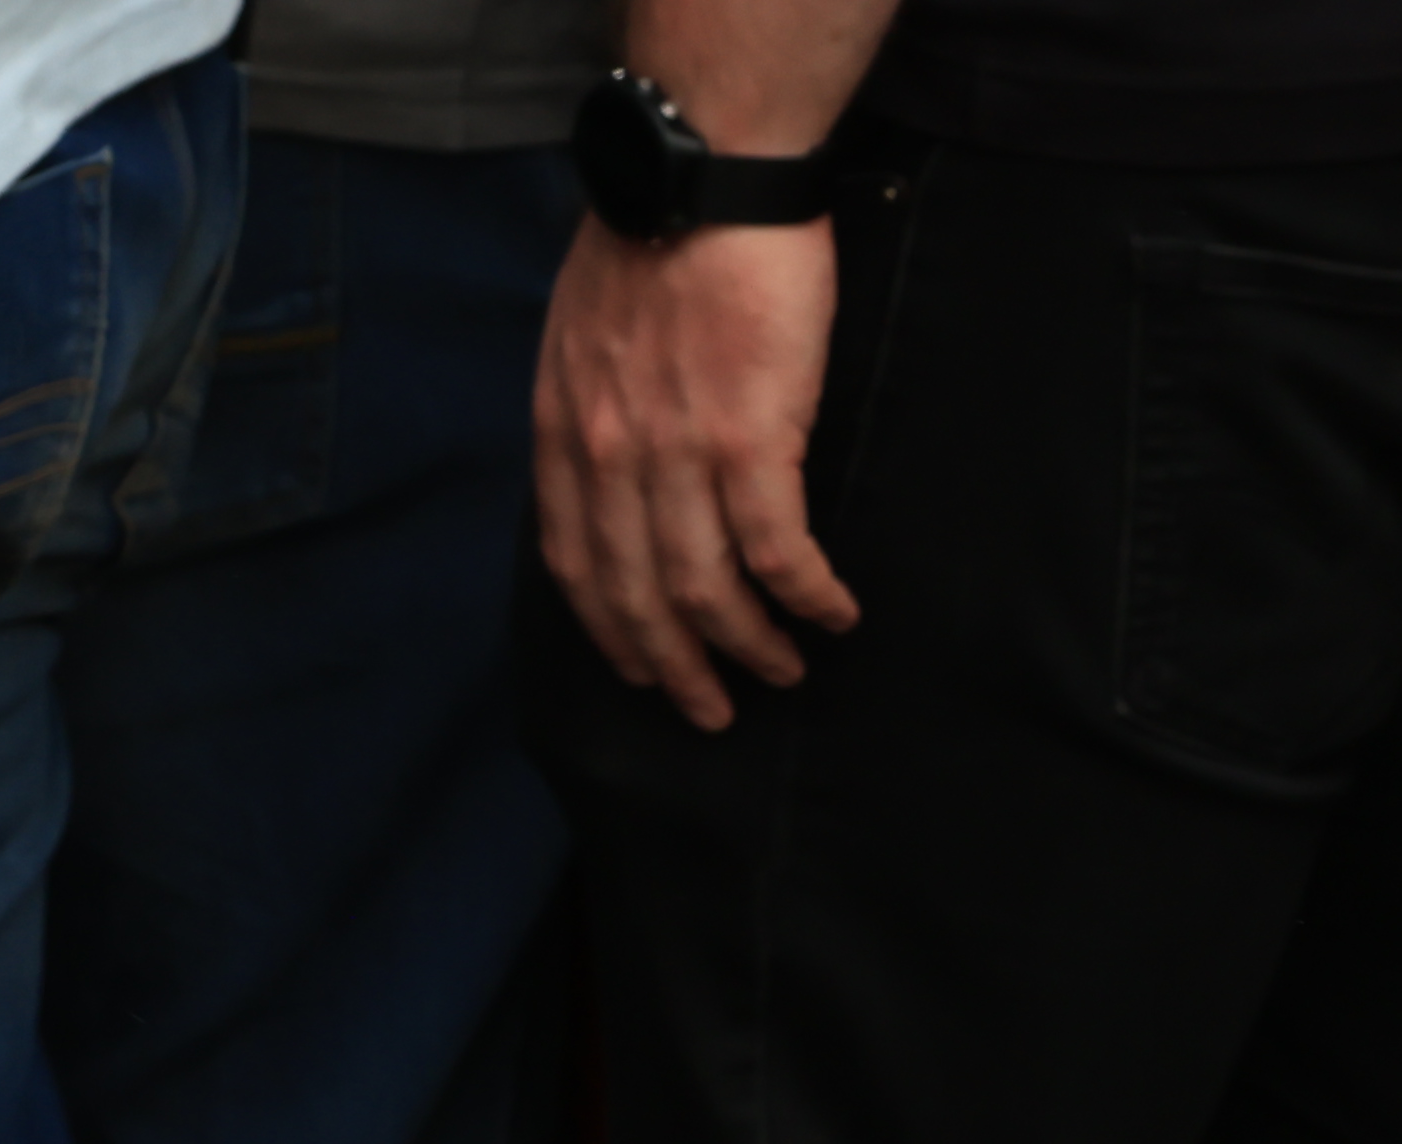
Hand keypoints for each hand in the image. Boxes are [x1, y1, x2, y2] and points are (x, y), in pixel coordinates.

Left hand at [534, 219, 857, 721]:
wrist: (701, 175)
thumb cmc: (652, 234)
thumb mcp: (582, 329)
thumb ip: (591, 406)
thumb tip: (616, 466)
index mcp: (567, 429)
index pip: (577, 561)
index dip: (610, 631)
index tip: (640, 670)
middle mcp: (611, 455)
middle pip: (639, 596)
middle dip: (678, 669)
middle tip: (714, 710)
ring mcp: (677, 454)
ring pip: (707, 590)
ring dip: (750, 646)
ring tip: (785, 671)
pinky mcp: (750, 440)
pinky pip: (779, 551)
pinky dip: (807, 597)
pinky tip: (833, 614)